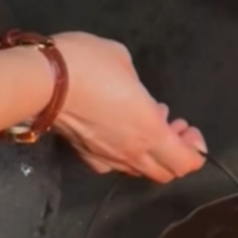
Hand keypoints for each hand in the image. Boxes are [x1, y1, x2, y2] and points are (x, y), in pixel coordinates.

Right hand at [50, 32, 206, 182]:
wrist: (41, 81)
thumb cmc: (88, 65)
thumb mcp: (124, 63)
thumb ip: (139, 90)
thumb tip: (138, 101)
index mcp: (150, 132)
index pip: (186, 163)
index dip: (195, 150)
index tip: (189, 129)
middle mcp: (132, 153)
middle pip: (166, 173)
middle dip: (176, 153)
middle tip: (172, 128)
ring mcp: (107, 159)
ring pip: (140, 170)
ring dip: (151, 153)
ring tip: (146, 124)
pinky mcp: (86, 156)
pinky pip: (114, 164)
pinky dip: (125, 153)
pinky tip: (118, 131)